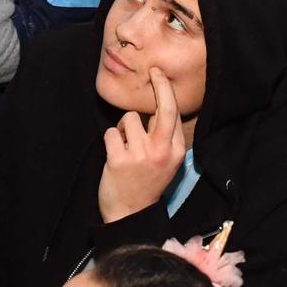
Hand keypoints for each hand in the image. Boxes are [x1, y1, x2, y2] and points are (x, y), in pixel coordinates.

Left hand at [98, 68, 186, 221]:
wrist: (131, 213)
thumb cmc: (148, 183)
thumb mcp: (168, 162)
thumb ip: (167, 137)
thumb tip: (161, 105)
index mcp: (176, 151)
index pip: (174, 113)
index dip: (166, 91)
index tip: (159, 76)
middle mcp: (162, 151)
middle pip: (164, 108)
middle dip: (160, 85)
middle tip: (154, 72)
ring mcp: (141, 156)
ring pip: (129, 118)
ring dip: (123, 128)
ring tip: (125, 144)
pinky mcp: (119, 160)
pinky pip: (111, 133)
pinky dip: (110, 140)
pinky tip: (115, 153)